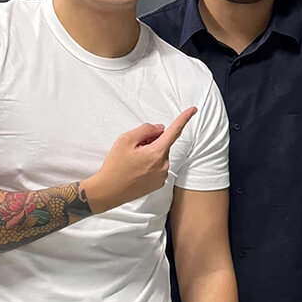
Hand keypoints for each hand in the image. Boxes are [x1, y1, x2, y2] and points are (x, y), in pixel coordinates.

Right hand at [82, 107, 196, 212]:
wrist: (108, 192)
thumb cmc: (115, 166)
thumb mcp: (125, 140)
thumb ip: (146, 129)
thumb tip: (160, 128)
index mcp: (157, 153)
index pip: (174, 131)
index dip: (184, 118)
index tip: (193, 110)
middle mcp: (163, 165)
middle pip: (163, 143)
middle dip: (152, 141)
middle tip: (134, 148)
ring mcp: (162, 176)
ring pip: (160, 155)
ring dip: (150, 153)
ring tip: (133, 161)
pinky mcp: (158, 183)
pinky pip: (158, 166)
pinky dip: (150, 163)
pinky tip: (136, 169)